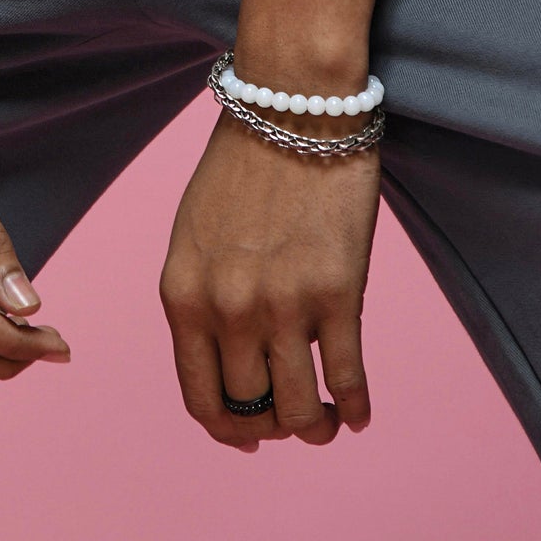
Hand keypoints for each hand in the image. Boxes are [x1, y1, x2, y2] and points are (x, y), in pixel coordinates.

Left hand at [160, 110, 379, 450]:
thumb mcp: (194, 234)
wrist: (293, 106)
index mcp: (183, 294)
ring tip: (326, 421)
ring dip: (314, 427)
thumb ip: (201, 297)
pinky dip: (354, 408)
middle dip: (274, 425)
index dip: (227, 428)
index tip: (249, 435)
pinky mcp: (339, 295)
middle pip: (252, 410)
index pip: (200, 397)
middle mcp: (227, 310)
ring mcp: (284, 306)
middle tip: (293, 418)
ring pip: (299, 409)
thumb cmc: (243, 162)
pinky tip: (358, 414)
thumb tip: (223, 362)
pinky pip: (348, 380)